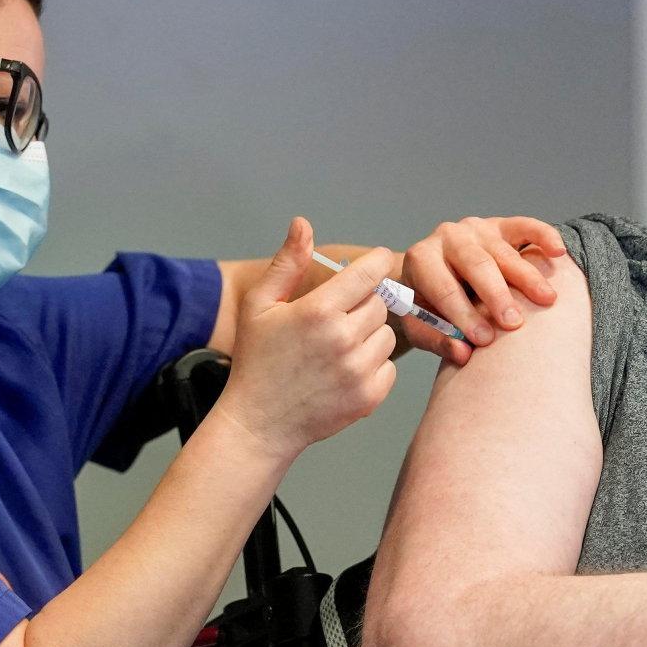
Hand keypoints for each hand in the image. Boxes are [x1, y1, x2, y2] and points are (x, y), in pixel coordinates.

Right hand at [215, 217, 397, 459]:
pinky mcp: (369, 397)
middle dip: (364, 305)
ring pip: (387, 335)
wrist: (260, 423)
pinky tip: (344, 371)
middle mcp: (343, 340)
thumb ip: (286, 263)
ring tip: (339, 347)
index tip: (378, 262)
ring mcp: (358, 371)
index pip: (368, 273)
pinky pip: (389, 366)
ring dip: (370, 335)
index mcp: (317, 312)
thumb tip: (303, 223)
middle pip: (380, 304)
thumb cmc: (257, 360)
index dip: (377, 263)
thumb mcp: (260, 305)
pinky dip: (373, 366)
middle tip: (339, 317)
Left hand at [397, 215, 566, 359]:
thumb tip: (462, 354)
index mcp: (421, 260)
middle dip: (497, 295)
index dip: (464, 315)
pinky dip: (543, 236)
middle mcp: (447, 237)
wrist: (428, 274)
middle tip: (514, 323)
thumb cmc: (427, 304)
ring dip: (527, 277)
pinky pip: (524, 226)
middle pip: (477, 265)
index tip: (484, 341)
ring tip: (547, 300)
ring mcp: (476, 229)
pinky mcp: (499, 226)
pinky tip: (559, 252)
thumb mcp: (420, 324)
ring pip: (504, 253)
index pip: (443, 288)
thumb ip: (437, 339)